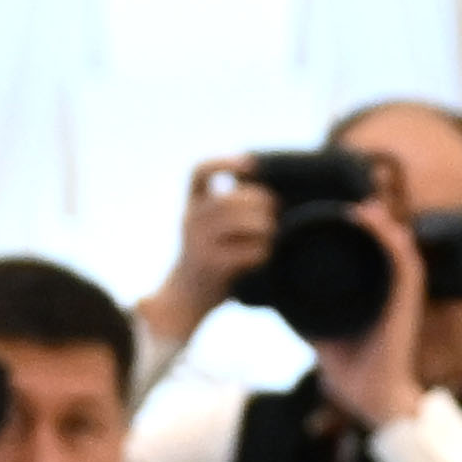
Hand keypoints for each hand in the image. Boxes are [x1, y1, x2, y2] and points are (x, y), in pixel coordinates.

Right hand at [138, 158, 279, 349]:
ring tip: (274, 231)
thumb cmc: (211, 258)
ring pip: (238, 220)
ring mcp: (198, 243)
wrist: (186, 299)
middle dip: (259, 200)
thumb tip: (272, 192)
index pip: (199, 171)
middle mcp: (190, 220)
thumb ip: (231, 209)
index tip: (251, 164)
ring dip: (264, 224)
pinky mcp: (211, 265)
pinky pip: (246, 250)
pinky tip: (267, 254)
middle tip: (275, 209)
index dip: (224, 162)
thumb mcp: (211, 228)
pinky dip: (262, 251)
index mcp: (192, 205)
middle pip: (229, 197)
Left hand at [308, 198, 429, 431]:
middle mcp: (391, 293)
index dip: (363, 234)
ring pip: (400, 248)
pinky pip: (407, 266)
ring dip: (384, 226)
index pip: (373, 257)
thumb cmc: (352, 373)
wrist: (371, 399)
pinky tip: (382, 227)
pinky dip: (394, 244)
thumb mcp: (321, 335)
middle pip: (388, 247)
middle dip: (374, 223)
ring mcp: (401, 297)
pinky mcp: (407, 304)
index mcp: (374, 298)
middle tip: (354, 205)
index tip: (342, 216)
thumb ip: (306, 316)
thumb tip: (281, 297)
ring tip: (365, 208)